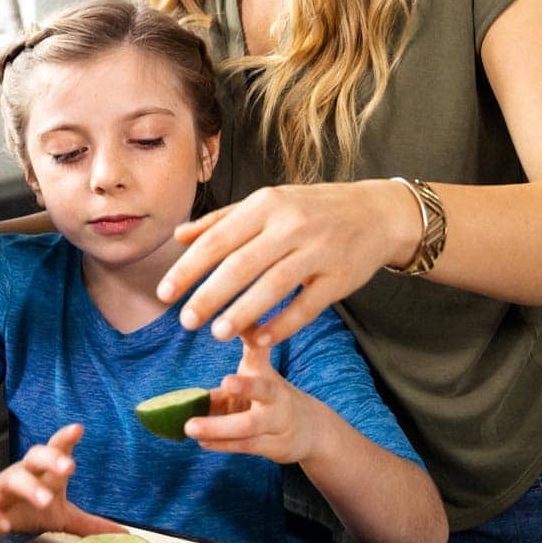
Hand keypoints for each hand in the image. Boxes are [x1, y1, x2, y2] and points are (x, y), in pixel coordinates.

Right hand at [0, 423, 125, 537]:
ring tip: (45, 500)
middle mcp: (21, 474)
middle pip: (33, 458)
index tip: (78, 428)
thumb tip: (127, 535)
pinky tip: (0, 524)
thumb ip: (90, 523)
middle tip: (69, 466)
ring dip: (28, 488)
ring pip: (10, 480)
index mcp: (41, 472)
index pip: (54, 450)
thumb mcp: (61, 516)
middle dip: (50, 459)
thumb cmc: (26, 506)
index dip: (65, 439)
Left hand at [156, 180, 420, 345]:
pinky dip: (281, 325)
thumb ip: (221, 220)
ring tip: (215, 334)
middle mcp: (290, 225)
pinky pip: (306, 307)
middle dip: (208, 296)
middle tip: (184, 321)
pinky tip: (258, 340)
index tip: (164, 293)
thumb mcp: (266, 202)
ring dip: (241, 314)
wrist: (377, 213)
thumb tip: (178, 236)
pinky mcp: (340, 278)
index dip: (187, 269)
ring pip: (272, 287)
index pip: (216, 240)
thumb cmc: (310, 208)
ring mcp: (318, 251)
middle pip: (240, 265)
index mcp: (265, 204)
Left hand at [184, 335, 314, 463]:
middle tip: (226, 383)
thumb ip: (225, 385)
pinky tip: (203, 442)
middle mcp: (274, 394)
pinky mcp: (274, 446)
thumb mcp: (252, 382)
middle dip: (246, 386)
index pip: (258, 347)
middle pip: (263, 388)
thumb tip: (186, 389)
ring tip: (190, 428)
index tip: (237, 323)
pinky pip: (246, 445)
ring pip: (248, 425)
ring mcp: (277, 421)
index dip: (250, 333)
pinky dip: (223, 445)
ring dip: (218, 428)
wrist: (312, 429)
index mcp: (264, 371)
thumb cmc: (269, 399)